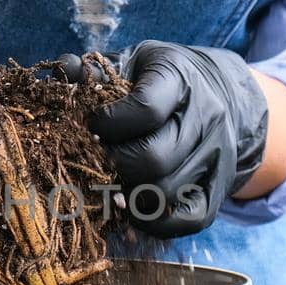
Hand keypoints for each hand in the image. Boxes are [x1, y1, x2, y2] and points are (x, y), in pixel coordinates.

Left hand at [63, 41, 269, 237]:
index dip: (109, 124)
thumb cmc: (165, 79)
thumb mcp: (136, 62)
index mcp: (179, 79)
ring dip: (129, 195)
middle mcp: (205, 117)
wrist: (225, 92)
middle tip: (96, 161)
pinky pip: (189, 219)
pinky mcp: (219, 186)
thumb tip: (61, 73)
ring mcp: (217, 155)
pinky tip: (132, 209)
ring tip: (109, 183)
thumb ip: (97, 71)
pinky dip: (156, 223)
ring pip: (166, 192)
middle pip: (154, 159)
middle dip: (114, 165)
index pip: (145, 109)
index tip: (92, 126)